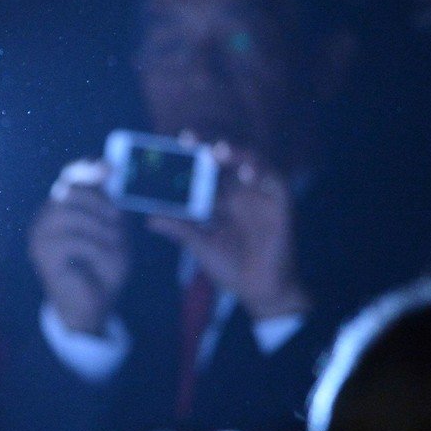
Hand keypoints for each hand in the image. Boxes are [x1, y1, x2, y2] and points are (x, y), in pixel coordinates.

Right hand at [28, 159, 129, 334]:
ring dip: (99, 228)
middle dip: (99, 203)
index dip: (86, 169)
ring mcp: (40, 236)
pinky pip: (73, 240)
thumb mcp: (114, 231)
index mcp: (62, 208)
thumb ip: (110, 205)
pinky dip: (96, 249)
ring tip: (115, 245)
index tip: (108, 169)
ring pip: (69, 214)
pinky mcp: (42, 255)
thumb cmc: (103, 268)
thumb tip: (112, 173)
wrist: (92, 307)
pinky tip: (104, 259)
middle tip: (118, 220)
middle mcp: (46, 218)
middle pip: (69, 191)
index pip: (69, 177)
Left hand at [147, 142, 309, 320]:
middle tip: (187, 138)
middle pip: (223, 162)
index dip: (188, 159)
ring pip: (249, 163)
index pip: (202, 173)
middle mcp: (240, 193)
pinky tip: (246, 172)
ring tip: (216, 149)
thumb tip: (149, 218)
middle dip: (206, 148)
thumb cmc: (232, 269)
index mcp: (220, 200)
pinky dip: (261, 172)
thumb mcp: (201, 246)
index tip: (167, 148)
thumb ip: (179, 229)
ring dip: (234, 154)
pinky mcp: (281, 204)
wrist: (262, 292)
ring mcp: (261, 196)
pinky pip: (274, 181)